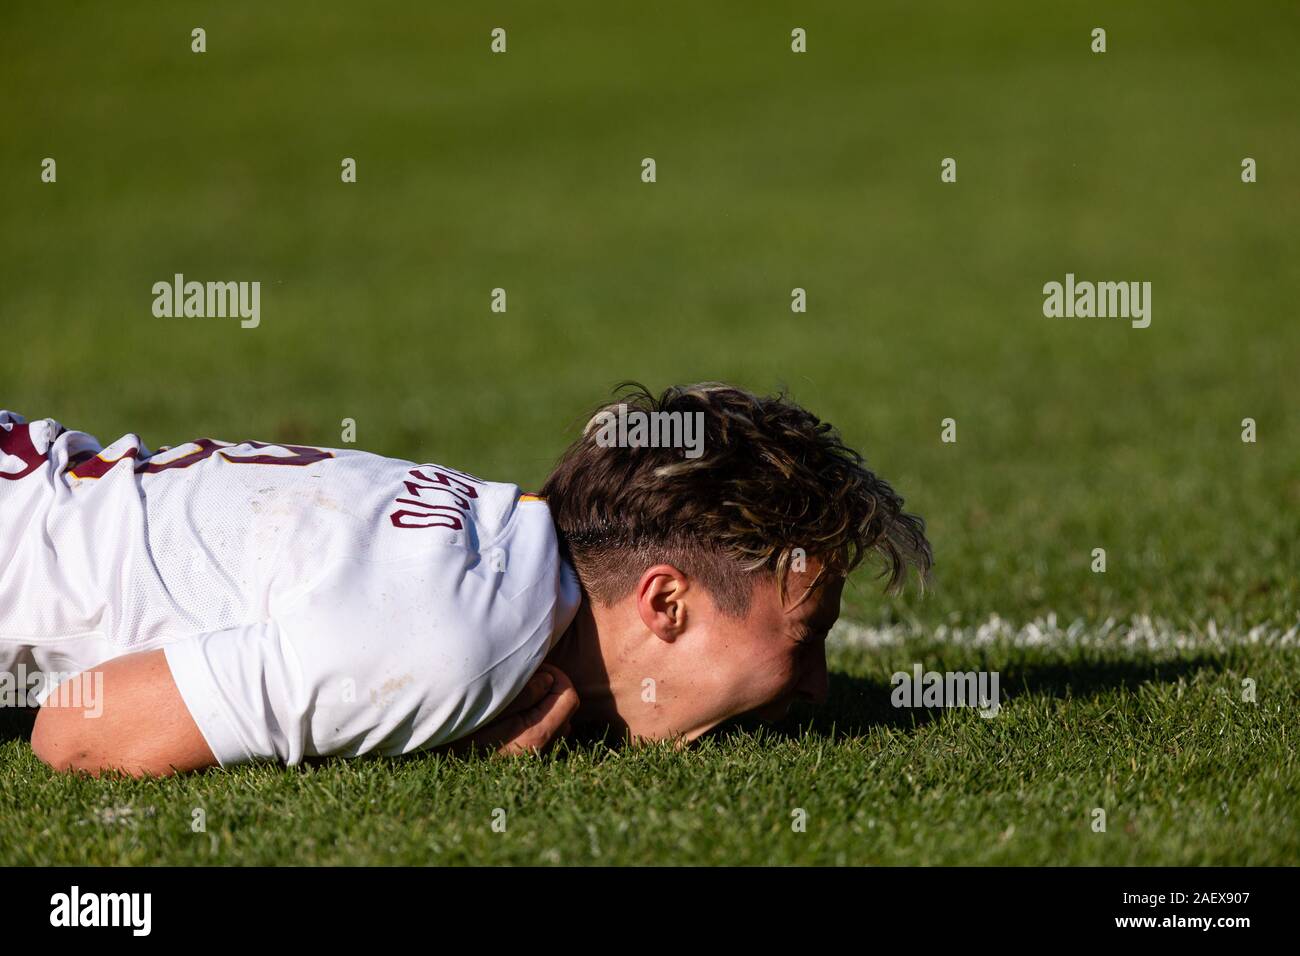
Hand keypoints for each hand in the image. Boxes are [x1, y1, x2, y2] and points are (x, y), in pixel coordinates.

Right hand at [445, 663, 578, 756]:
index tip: (533, 667)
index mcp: (534, 736)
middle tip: (524, 675)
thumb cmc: (456, 722)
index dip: (556, 676)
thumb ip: (522, 691)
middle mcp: (538, 751)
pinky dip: (537, 715)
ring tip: (516, 691)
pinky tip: (513, 708)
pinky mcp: (523, 757)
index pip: (569, 699)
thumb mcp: (486, 702)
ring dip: (544, 702)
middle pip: (567, 710)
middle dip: (551, 688)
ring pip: (558, 721)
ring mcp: (532, 756)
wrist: (431, 755)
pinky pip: (545, 730)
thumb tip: (550, 680)